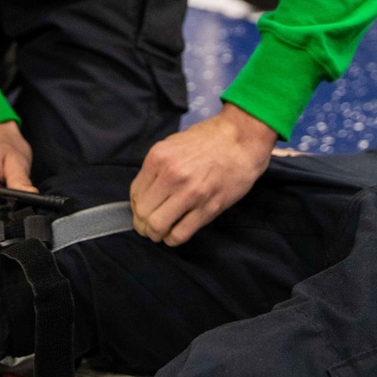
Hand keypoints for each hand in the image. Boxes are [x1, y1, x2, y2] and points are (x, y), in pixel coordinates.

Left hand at [130, 103, 276, 245]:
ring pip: (158, 227)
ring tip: (161, 232)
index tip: (144, 210)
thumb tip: (145, 192)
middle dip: (143, 224)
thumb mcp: (173, 144)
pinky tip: (175, 233)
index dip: (136, 207)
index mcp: (159, 158)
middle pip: (143, 213)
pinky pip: (181, 233)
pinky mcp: (208, 208)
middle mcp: (171, 176)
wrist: (242, 138)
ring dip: (156, 234)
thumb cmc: (208, 139)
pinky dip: (173, 239)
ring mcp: (190, 193)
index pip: (135, 194)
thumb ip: (157, 167)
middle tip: (149, 226)